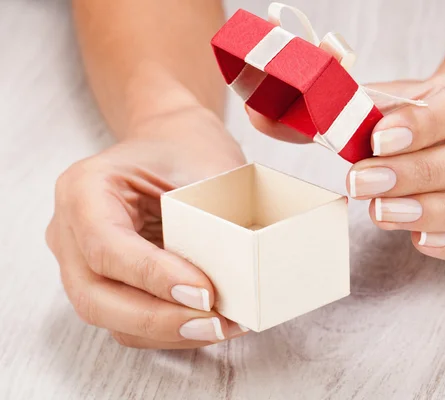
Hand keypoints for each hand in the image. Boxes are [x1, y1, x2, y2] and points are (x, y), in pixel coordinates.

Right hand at [46, 107, 247, 347]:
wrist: (172, 144)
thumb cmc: (186, 150)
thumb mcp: (200, 170)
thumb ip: (208, 222)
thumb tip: (238, 283)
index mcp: (83, 189)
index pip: (106, 247)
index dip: (153, 277)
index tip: (204, 293)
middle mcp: (71, 230)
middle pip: (95, 297)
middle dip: (159, 319)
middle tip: (215, 322)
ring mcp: (80, 261)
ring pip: (111, 317)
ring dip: (169, 332)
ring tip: (223, 327)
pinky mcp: (103, 281)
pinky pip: (127, 320)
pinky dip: (168, 329)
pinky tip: (208, 324)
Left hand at [247, 60, 444, 262]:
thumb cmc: (421, 111)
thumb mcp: (384, 95)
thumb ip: (329, 102)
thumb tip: (264, 110)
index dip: (428, 124)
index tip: (379, 139)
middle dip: (420, 174)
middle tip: (365, 183)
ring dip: (436, 211)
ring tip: (383, 212)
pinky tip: (420, 238)